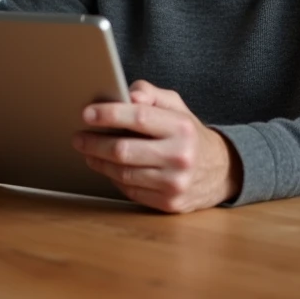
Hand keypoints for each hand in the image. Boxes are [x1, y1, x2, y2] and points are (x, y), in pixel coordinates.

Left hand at [73, 80, 242, 212]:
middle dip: (95, 143)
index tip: (86, 114)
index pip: (139, 117)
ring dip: (99, 162)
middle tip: (78, 137)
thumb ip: (151, 94)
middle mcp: (180, 157)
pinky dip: (114, 178)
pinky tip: (107, 168)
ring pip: (123, 173)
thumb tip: (128, 95)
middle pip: (124, 150)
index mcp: (182, 128)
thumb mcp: (177, 106)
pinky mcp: (169, 203)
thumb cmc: (189, 134)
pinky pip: (130, 190)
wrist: (221, 171)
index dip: (109, 114)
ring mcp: (175, 184)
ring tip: (88, 152)